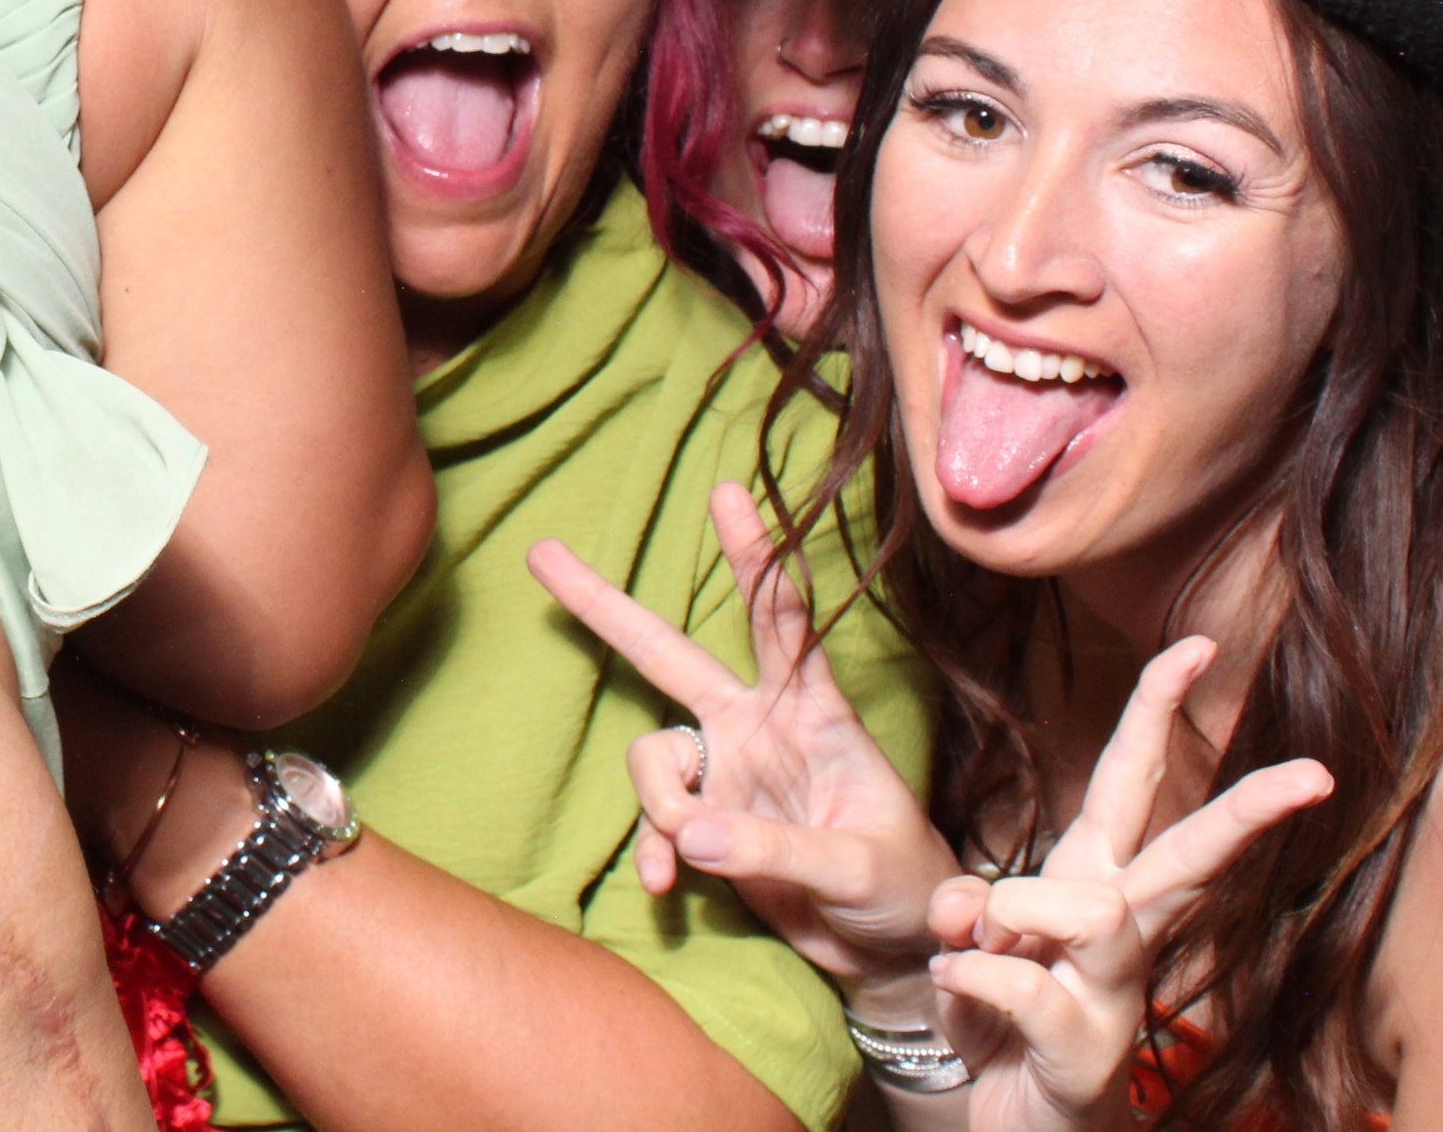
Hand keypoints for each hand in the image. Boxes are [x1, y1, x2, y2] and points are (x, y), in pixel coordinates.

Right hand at [527, 481, 962, 998]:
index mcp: (814, 716)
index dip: (757, 557)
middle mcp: (757, 729)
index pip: (783, 623)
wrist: (887, 948)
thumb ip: (775, 848)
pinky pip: (654, 822)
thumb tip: (687, 833)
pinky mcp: (706, 824)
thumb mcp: (856, 868)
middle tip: (543, 554)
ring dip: (660, 806)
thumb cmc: (899, 887)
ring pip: (652, 759)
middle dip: (606, 606)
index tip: (730, 493)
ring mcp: (726, 774)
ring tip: (687, 856)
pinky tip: (667, 886)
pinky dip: (655, 853)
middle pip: (669, 655)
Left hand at [922, 638, 1330, 1131]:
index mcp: (1094, 880)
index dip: (1158, 710)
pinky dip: (974, 982)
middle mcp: (1122, 931)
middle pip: (1191, 856)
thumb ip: (969, 907)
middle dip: (1247, 812)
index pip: (1133, 782)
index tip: (1197, 644)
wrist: (1013, 1119)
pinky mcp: (1089, 1053)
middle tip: (1316, 773)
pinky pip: (1024, 986)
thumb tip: (972, 906)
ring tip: (983, 944)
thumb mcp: (967, 945)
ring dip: (1021, 914)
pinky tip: (962, 995)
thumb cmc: (1000, 1019)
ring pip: (1096, 913)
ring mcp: (1119, 995)